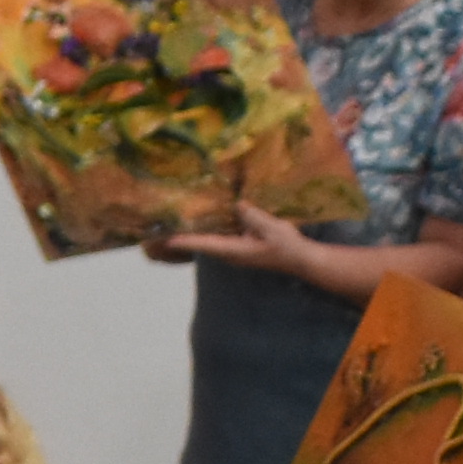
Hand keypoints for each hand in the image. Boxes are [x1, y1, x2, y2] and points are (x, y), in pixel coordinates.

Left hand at [142, 202, 319, 278]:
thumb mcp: (271, 228)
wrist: (300, 258)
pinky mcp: (240, 246)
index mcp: (235, 251)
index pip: (206, 245)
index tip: (168, 239)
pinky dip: (209, 229)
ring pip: (209, 241)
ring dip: (194, 233)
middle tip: (162, 228)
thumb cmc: (286, 246)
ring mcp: (234, 251)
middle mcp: (230, 253)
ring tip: (175, 222)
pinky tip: (203, 219)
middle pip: (202, 244)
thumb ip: (253, 216)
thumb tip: (238, 204)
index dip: (186, 241)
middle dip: (183, 237)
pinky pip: (220, 237)